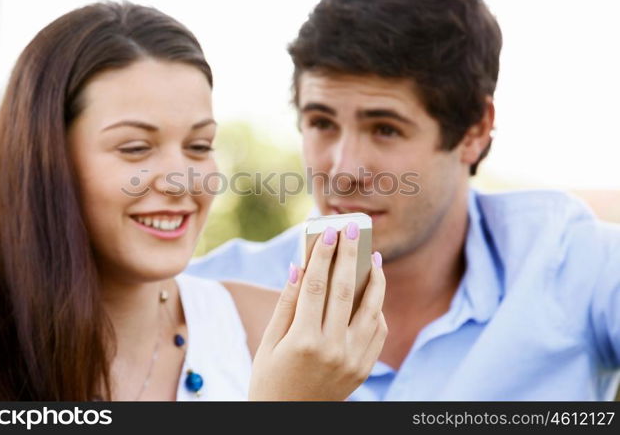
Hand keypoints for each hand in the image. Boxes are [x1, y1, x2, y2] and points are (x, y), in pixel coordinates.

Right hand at [249, 222, 386, 400]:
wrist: (288, 421)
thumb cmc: (270, 379)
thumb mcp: (268, 342)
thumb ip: (287, 304)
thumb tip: (299, 267)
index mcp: (303, 340)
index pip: (316, 286)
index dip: (322, 256)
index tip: (328, 233)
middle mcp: (332, 349)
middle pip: (345, 291)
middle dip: (349, 255)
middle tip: (352, 230)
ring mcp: (352, 361)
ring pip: (371, 310)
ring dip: (374, 280)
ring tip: (373, 257)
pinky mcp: (363, 370)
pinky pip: (377, 332)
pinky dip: (377, 309)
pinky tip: (372, 293)